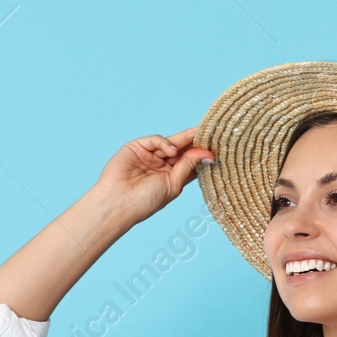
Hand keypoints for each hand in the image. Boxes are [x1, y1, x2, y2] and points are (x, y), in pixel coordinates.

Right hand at [95, 127, 213, 224]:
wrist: (119, 202)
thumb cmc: (145, 201)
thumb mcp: (173, 184)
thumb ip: (188, 166)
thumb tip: (207, 153)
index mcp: (171, 177)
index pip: (190, 162)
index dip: (201, 155)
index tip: (217, 149)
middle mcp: (161, 165)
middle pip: (182, 150)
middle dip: (195, 143)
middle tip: (211, 133)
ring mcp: (149, 155)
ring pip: (170, 143)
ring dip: (184, 140)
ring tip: (197, 137)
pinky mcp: (136, 147)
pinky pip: (154, 140)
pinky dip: (164, 143)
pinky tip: (171, 151)